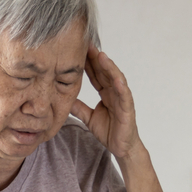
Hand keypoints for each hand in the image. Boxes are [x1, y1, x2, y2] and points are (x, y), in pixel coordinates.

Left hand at [70, 44, 141, 159]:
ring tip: (101, 55)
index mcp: (105, 93)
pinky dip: (122, 87)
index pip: (95, 74)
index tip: (77, 50)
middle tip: (86, 44)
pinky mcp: (128, 109)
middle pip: (105, 72)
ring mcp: (122, 99)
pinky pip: (125, 96)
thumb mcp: (88, 117)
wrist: (121, 148)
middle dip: (96, 58)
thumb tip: (62, 98)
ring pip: (116, 79)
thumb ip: (78, 107)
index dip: (88, 63)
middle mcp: (114, 92)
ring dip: (109, 67)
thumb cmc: (109, 131)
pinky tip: (117, 79)